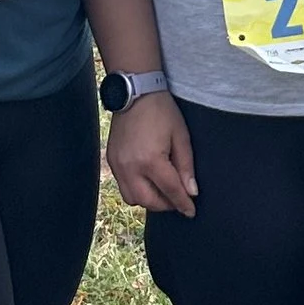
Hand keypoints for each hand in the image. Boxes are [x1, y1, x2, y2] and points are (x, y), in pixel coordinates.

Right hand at [107, 92, 197, 216]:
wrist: (135, 92)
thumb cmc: (162, 112)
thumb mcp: (181, 136)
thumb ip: (186, 166)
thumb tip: (191, 192)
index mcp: (151, 161)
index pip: (170, 192)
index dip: (183, 204)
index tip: (191, 212)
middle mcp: (131, 168)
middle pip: (149, 201)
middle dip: (166, 204)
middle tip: (177, 199)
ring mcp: (118, 165)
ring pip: (132, 198)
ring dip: (149, 199)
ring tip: (162, 190)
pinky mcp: (112, 160)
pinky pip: (123, 186)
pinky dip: (136, 189)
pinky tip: (148, 179)